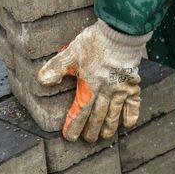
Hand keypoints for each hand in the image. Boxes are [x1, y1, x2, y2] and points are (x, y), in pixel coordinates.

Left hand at [38, 20, 151, 142]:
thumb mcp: (71, 52)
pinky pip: (133, 104)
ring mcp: (120, 89)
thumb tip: (41, 81)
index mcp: (89, 85)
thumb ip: (57, 67)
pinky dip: (130, 115)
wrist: (120, 33)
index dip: (74, 125)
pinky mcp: (132, 84)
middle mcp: (105, 91)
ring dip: (108, 127)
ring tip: (104, 137)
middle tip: (88, 140)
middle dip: (91, 130)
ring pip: (113, 113)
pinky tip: (128, 125)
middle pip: (97, 116)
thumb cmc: (94, 42)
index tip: (69, 136)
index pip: (79, 111)